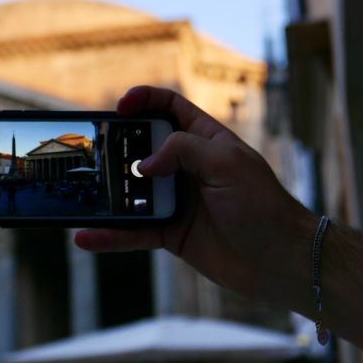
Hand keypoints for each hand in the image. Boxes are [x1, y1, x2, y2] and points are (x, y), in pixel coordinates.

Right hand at [75, 86, 315, 308]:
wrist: (280, 261)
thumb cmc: (263, 206)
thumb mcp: (227, 164)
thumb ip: (183, 150)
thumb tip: (143, 164)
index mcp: (206, 141)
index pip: (170, 109)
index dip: (145, 101)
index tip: (120, 107)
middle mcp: (187, 168)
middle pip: (142, 149)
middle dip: (116, 148)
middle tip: (93, 152)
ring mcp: (176, 201)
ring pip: (132, 193)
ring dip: (108, 194)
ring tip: (82, 195)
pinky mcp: (170, 234)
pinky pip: (133, 231)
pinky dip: (110, 235)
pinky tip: (87, 235)